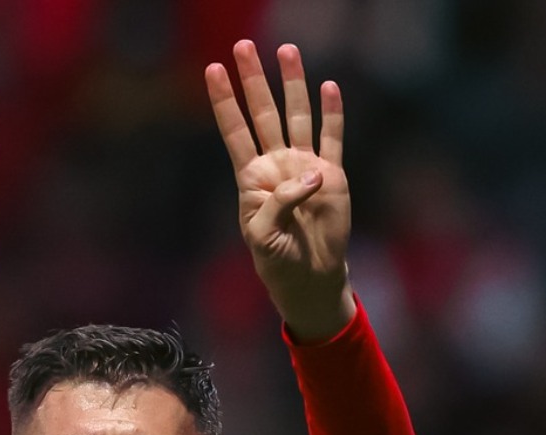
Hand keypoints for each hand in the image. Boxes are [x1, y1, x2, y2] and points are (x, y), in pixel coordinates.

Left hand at [205, 42, 354, 341]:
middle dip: (254, 80)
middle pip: (263, 112)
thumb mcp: (263, 235)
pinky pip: (332, 138)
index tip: (213, 69)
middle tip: (244, 46)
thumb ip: (280, 202)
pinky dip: (332, 113)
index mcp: (251, 177)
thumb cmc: (277, 260)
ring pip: (297, 115)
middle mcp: (276, 164)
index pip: (234, 131)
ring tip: (288, 50)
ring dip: (293, 84)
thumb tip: (311, 172)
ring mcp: (304, 166)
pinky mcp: (332, 175)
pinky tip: (329, 88)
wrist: (310, 276)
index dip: (225, 101)